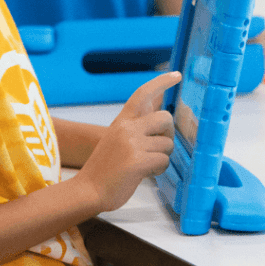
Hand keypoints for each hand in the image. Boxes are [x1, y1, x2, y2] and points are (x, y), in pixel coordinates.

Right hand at [74, 71, 179, 211]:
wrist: (87, 190)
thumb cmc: (106, 168)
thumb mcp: (117, 139)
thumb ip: (137, 127)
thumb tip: (162, 118)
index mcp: (122, 120)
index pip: (143, 93)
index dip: (161, 82)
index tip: (177, 75)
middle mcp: (127, 127)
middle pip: (165, 118)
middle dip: (168, 134)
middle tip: (159, 148)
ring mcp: (131, 143)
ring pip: (168, 144)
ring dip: (162, 157)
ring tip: (147, 165)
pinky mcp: (137, 161)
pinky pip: (164, 161)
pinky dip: (159, 169)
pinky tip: (147, 173)